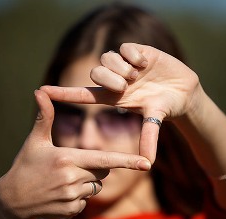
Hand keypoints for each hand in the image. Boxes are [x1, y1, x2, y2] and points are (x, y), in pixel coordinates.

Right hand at [0, 90, 150, 218]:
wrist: (11, 200)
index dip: (127, 161)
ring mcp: (72, 198)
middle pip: (103, 170)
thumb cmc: (25, 166)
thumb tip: (40, 92)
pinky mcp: (71, 212)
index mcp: (67, 159)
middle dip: (95, 166)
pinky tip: (60, 195)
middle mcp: (72, 179)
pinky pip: (86, 202)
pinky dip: (78, 197)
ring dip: (86, 182)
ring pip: (96, 187)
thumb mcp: (35, 141)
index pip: (104, 159)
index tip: (147, 164)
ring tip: (62, 181)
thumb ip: (45, 117)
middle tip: (72, 165)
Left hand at [40, 43, 200, 161]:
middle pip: (96, 73)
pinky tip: (145, 64)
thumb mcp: (155, 121)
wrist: (184, 92)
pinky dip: (134, 56)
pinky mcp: (138, 52)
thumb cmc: (166, 107)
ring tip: (138, 75)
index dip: (64, 94)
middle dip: (109, 78)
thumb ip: (149, 137)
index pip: (84, 95)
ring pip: (107, 58)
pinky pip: (125, 48)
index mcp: (115, 98)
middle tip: (126, 85)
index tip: (42, 92)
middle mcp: (117, 80)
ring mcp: (127, 65)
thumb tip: (149, 164)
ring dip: (122, 68)